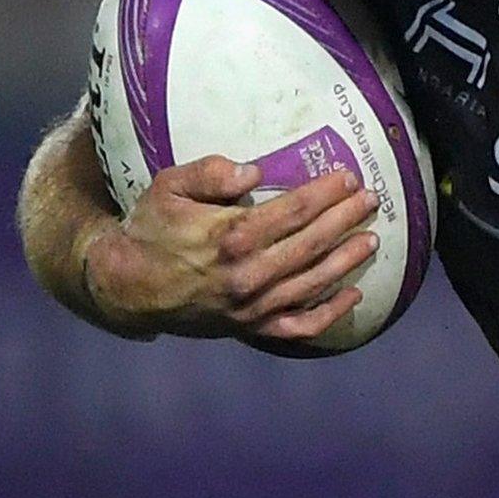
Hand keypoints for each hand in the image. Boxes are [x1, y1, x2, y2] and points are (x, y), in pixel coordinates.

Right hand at [83, 155, 380, 347]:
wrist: (127, 287)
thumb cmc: (151, 229)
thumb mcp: (168, 187)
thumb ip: (210, 172)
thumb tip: (254, 169)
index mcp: (230, 236)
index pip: (293, 211)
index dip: (325, 194)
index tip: (349, 179)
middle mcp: (247, 275)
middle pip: (311, 244)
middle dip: (345, 220)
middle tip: (371, 201)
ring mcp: (250, 306)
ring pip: (312, 283)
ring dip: (346, 260)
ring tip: (371, 239)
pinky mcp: (249, 328)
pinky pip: (297, 326)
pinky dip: (329, 313)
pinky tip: (351, 294)